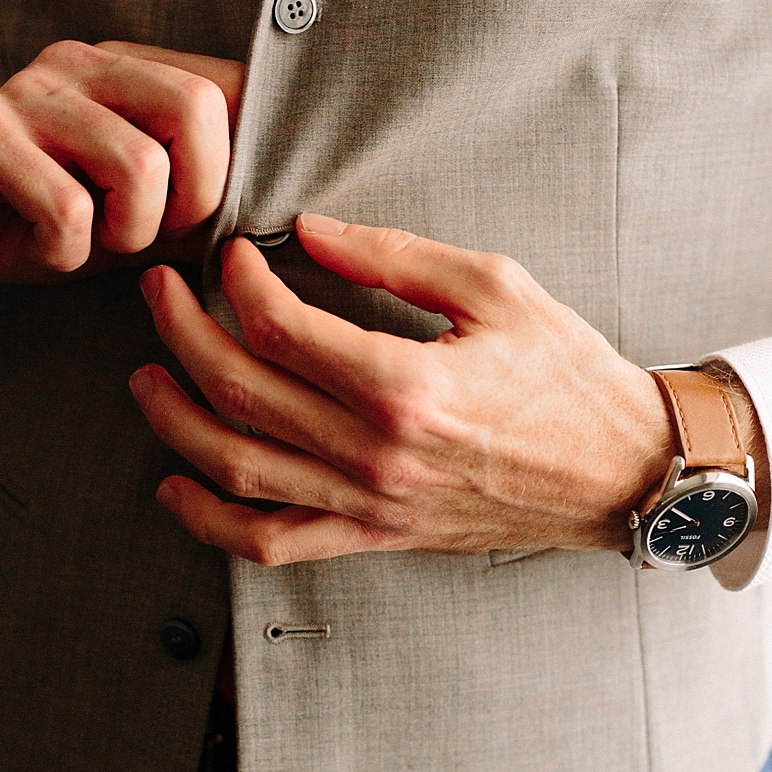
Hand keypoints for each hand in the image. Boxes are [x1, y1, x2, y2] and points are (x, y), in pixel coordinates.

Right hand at [0, 40, 241, 290]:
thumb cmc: (36, 221)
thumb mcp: (135, 214)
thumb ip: (202, 203)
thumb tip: (283, 214)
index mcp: (126, 70)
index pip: (228, 88)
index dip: (239, 163)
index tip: (209, 215)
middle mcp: (79, 64)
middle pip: (196, 110)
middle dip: (196, 197)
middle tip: (153, 236)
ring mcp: (27, 94)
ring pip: (138, 165)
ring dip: (129, 234)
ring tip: (96, 244)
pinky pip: (67, 205)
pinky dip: (69, 250)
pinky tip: (47, 248)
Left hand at [130, 215, 673, 563]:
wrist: (622, 470)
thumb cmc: (569, 375)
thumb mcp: (495, 287)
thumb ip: (393, 255)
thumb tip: (307, 228)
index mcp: (405, 385)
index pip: (278, 327)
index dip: (237, 281)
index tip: (231, 254)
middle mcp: (377, 453)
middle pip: (238, 390)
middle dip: (181, 331)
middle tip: (161, 292)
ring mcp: (371, 503)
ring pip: (234, 467)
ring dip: (173, 417)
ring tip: (149, 373)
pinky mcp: (376, 536)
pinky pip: (271, 542)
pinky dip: (210, 518)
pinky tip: (178, 482)